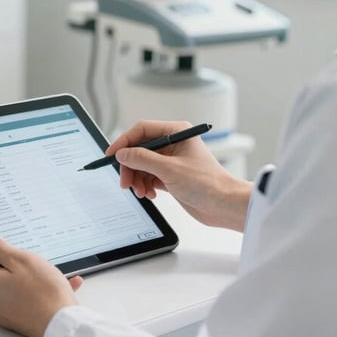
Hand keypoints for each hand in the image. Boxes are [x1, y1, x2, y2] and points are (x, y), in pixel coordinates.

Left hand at [0, 228, 82, 336]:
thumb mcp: (20, 260)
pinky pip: (16, 295)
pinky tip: (52, 282)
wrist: (62, 327)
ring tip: (44, 270)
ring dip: (20, 272)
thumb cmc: (45, 294)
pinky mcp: (12, 318)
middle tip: (24, 254)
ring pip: (4, 282)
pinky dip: (30, 287)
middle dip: (3, 258)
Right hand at [109, 120, 251, 230]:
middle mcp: (173, 143)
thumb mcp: (169, 169)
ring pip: (142, 165)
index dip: (124, 141)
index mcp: (176, 132)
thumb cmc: (207, 183)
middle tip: (124, 182)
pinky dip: (145, 185)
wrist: (225, 206)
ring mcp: (171, 160)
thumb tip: (122, 153)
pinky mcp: (171, 176)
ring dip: (137, 179)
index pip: (142, 130)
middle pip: (139, 149)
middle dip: (130, 166)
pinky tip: (149, 194)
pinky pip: (149, 176)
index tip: (111, 154)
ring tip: (140, 192)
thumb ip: (142, 159)